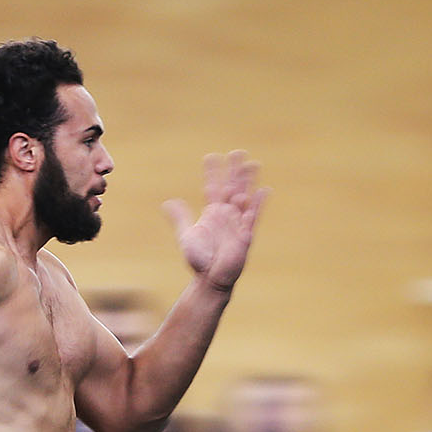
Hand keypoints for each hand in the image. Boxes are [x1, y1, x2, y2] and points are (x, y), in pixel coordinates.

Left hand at [163, 151, 267, 291]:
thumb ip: (180, 218)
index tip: (212, 156)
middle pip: (232, 187)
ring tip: (252, 164)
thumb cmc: (199, 260)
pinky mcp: (246, 234)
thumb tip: (168, 203)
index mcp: (212, 213)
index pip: (213, 187)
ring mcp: (237, 223)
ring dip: (248, 181)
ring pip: (245, 196)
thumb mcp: (186, 235)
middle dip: (234, 170)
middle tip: (237, 152)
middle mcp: (227, 214)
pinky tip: (263, 190)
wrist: (210, 280)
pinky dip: (258, 203)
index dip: (212, 172)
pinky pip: (253, 216)